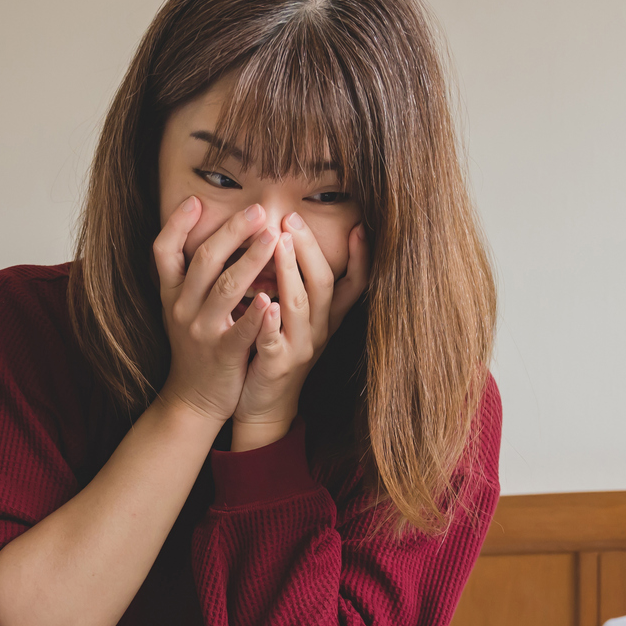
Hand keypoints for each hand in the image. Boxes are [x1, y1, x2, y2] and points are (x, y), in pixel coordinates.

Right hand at [151, 197, 278, 424]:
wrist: (193, 398)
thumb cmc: (196, 346)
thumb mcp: (182, 307)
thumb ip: (191, 274)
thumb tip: (210, 229)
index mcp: (171, 293)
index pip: (164, 250)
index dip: (176, 224)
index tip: (196, 199)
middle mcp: (182, 308)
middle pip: (205, 260)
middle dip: (233, 231)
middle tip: (259, 210)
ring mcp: (201, 331)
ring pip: (226, 288)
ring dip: (251, 260)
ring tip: (274, 237)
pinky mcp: (223, 355)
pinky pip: (240, 331)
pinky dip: (256, 315)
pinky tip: (272, 300)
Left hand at [230, 216, 368, 449]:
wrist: (264, 407)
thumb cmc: (276, 353)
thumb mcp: (298, 319)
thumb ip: (300, 286)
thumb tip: (297, 239)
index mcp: (325, 317)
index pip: (354, 284)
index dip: (361, 257)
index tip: (358, 226)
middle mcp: (318, 331)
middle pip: (322, 283)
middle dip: (309, 249)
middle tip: (293, 219)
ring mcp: (299, 348)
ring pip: (299, 305)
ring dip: (291, 272)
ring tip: (280, 243)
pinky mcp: (275, 366)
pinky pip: (274, 340)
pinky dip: (271, 321)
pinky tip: (265, 302)